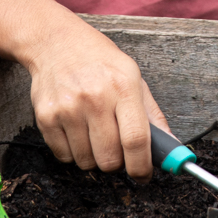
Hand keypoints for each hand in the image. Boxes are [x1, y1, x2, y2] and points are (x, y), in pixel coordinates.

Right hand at [23, 14, 168, 180]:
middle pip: (110, 158)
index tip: (143, 175)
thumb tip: (171, 149)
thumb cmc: (100, 62)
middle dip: (117, 162)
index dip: (142, 166)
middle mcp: (95, 97)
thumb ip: (153, 116)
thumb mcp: (134, 78)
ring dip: (94, 156)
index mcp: (123, 87)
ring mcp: (68, 108)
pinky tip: (76, 128)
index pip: (136, 139)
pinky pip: (64, 157)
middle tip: (117, 148)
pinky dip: (73, 152)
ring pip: (87, 162)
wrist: (57, 42)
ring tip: (94, 131)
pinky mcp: (45, 116)